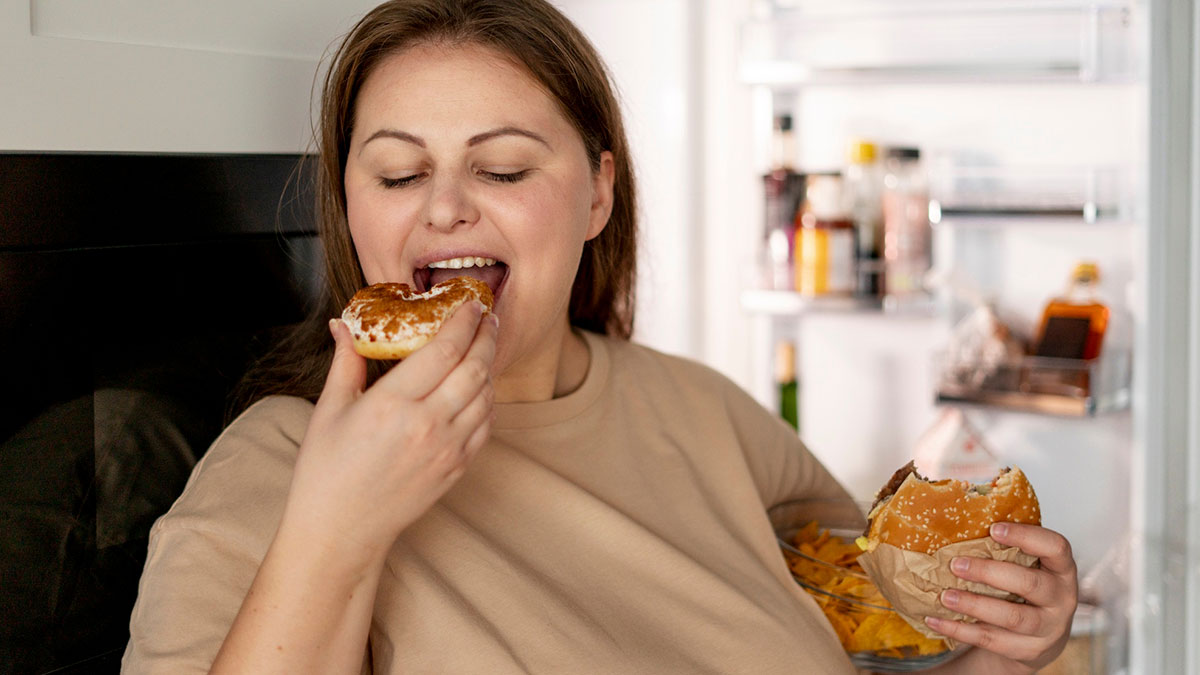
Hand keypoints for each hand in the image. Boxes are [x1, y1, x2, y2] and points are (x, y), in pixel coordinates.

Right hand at [283, 301, 498, 566]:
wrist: (341, 530)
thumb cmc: (327, 470)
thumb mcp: (329, 410)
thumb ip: (346, 362)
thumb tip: (343, 324)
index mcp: (391, 404)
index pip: (443, 350)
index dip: (463, 322)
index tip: (471, 303)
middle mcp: (426, 425)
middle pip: (474, 368)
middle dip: (487, 336)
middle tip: (489, 315)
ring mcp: (446, 449)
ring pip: (485, 396)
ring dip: (490, 366)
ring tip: (485, 345)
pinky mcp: (456, 468)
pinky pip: (485, 425)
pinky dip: (488, 400)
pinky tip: (479, 386)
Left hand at [925, 522, 1077, 673]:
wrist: (1038, 638)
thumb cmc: (1024, 589)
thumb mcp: (1027, 567)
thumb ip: (1005, 550)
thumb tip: (957, 522)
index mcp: (1061, 569)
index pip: (1056, 547)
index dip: (1026, 536)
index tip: (993, 529)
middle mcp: (1062, 598)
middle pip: (1030, 584)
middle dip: (989, 573)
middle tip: (955, 564)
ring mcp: (1049, 628)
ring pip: (1013, 617)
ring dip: (974, 604)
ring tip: (945, 596)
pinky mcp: (1029, 651)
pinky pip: (992, 640)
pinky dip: (960, 629)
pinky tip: (935, 619)